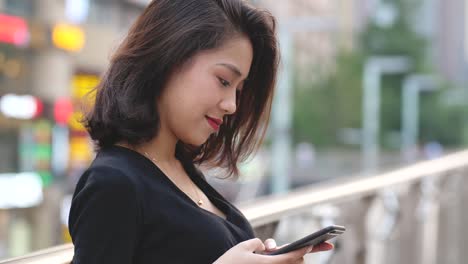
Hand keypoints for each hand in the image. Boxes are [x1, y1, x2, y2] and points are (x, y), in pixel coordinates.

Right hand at [213, 238, 333, 263]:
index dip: (303, 250)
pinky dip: (280, 263)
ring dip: (290, 261)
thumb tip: (266, 247)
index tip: (312, 245)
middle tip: (314, 246)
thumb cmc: (229, 263)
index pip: (291, 256)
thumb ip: (258, 243)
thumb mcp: (243, 247)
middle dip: (299, 256)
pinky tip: (282, 256)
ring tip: (297, 252)